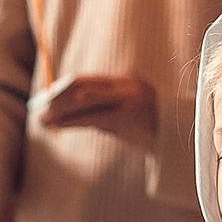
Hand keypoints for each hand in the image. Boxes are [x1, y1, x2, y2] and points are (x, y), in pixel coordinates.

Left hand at [39, 73, 158, 153]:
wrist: (182, 141)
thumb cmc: (155, 129)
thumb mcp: (130, 113)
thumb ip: (108, 110)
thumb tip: (77, 116)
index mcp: (127, 79)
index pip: (87, 80)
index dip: (64, 89)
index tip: (47, 98)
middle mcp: (126, 85)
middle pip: (82, 86)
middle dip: (57, 98)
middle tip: (40, 109)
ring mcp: (127, 99)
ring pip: (83, 101)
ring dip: (59, 112)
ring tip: (42, 120)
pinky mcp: (125, 117)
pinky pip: (91, 118)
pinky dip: (71, 122)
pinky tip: (57, 126)